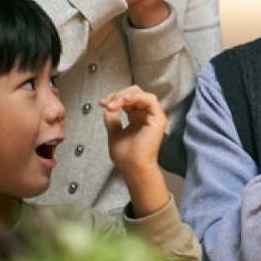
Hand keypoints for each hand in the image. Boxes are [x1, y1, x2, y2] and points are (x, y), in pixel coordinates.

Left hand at [102, 85, 170, 215]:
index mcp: (136, 117)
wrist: (133, 168)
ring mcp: (153, 115)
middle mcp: (145, 114)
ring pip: (140, 93)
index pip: (127, 99)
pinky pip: (150, 99)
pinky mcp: (158, 118)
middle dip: (117, 96)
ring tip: (113, 105)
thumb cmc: (126, 156)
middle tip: (107, 104)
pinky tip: (126, 101)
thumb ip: (112, 119)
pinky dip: (137, 97)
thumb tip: (107, 108)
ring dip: (124, 96)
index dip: (114, 97)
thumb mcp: (113, 133)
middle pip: (133, 93)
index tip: (102, 103)